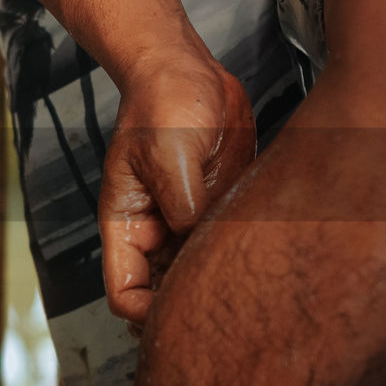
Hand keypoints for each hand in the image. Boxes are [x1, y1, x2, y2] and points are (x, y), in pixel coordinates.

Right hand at [100, 54, 255, 325]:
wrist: (186, 70)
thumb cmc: (161, 102)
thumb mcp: (168, 154)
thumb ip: (183, 205)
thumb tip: (200, 243)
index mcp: (126, 223)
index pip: (124, 292)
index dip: (147, 313)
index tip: (180, 314)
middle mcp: (154, 230)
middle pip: (161, 294)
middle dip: (184, 309)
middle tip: (225, 315)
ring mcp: (186, 221)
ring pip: (195, 275)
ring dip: (214, 285)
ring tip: (247, 290)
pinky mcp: (216, 207)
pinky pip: (222, 247)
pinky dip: (236, 259)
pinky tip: (260, 260)